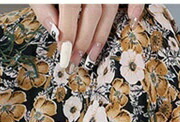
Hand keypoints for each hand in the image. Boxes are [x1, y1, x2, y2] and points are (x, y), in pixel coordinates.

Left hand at [30, 3, 144, 69]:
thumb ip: (43, 6)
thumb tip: (56, 32)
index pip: (70, 6)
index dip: (69, 31)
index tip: (65, 51)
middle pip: (93, 12)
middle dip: (85, 39)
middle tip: (77, 59)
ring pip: (109, 10)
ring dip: (102, 35)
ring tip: (93, 53)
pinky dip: (136, 5)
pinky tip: (133, 19)